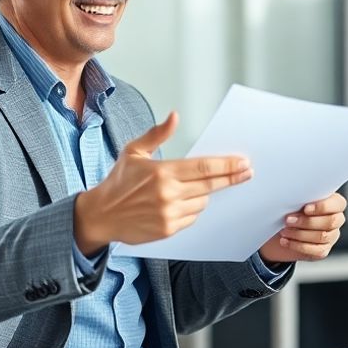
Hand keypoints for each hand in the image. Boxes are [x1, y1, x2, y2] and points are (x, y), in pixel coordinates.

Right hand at [74, 111, 251, 252]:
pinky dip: (191, 209)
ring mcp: (169, 214)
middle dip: (231, 178)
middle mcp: (168, 194)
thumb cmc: (118, 182)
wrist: (100, 215)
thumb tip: (175, 116)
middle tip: (247, 172)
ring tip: (189, 189)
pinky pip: (192, 217)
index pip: (204, 167)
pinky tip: (178, 203)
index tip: (244, 163)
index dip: (227, 165)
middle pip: (211, 185)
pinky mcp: (168, 230)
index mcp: (162, 172)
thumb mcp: (134, 152)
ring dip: (204, 195)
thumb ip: (157, 134)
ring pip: (203, 202)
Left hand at [258, 193, 345, 263]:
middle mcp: (336, 219)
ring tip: (284, 231)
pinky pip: (315, 250)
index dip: (322, 207)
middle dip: (307, 221)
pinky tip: (285, 241)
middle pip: (330, 222)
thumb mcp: (296, 200)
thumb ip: (302, 197)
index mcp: (334, 203)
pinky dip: (298, 246)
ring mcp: (331, 236)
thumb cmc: (292, 209)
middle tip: (288, 220)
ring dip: (299, 234)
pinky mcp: (323, 250)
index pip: (338, 204)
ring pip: (322, 236)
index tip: (305, 208)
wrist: (281, 229)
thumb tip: (294, 194)